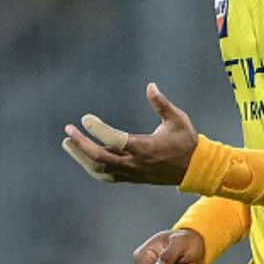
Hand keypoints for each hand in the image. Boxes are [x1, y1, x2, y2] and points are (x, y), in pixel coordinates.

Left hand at [61, 83, 197, 184]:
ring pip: (100, 170)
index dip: (98, 129)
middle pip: (101, 158)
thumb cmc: (186, 141)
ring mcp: (132, 173)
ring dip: (82, 157)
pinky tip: (82, 155)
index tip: (85, 118)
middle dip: (81, 145)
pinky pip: (106, 175)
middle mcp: (136, 163)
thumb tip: (150, 86)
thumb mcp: (177, 119)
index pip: (115, 140)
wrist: (195, 170)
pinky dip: (92, 166)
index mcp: (146, 148)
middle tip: (68, 131)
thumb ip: (162, 104)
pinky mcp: (132, 178)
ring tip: (68, 144)